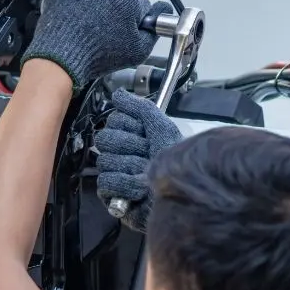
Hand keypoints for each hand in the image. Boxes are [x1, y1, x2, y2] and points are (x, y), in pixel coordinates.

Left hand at [22, 0, 172, 90]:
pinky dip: (79, 1)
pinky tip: (78, 19)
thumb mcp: (138, 52)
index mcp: (128, 2)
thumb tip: (161, 14)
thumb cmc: (95, 55)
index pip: (142, 5)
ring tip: (89, 27)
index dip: (135, 20)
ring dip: (97, 5)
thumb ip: (154, 31)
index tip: (127, 29)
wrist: (61, 56)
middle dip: (116, 12)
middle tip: (105, 32)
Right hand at [94, 89, 182, 231]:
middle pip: (106, 139)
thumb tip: (118, 94)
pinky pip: (105, 181)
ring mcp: (115, 173)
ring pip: (105, 160)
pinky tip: (138, 189)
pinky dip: (124, 184)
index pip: (114, 120)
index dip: (130, 126)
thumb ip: (141, 108)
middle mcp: (122, 153)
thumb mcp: (162, 129)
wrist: (183, 192)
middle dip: (129, 146)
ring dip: (129, 167)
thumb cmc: (176, 162)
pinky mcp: (112, 195)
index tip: (144, 134)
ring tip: (144, 173)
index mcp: (133, 135)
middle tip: (145, 153)